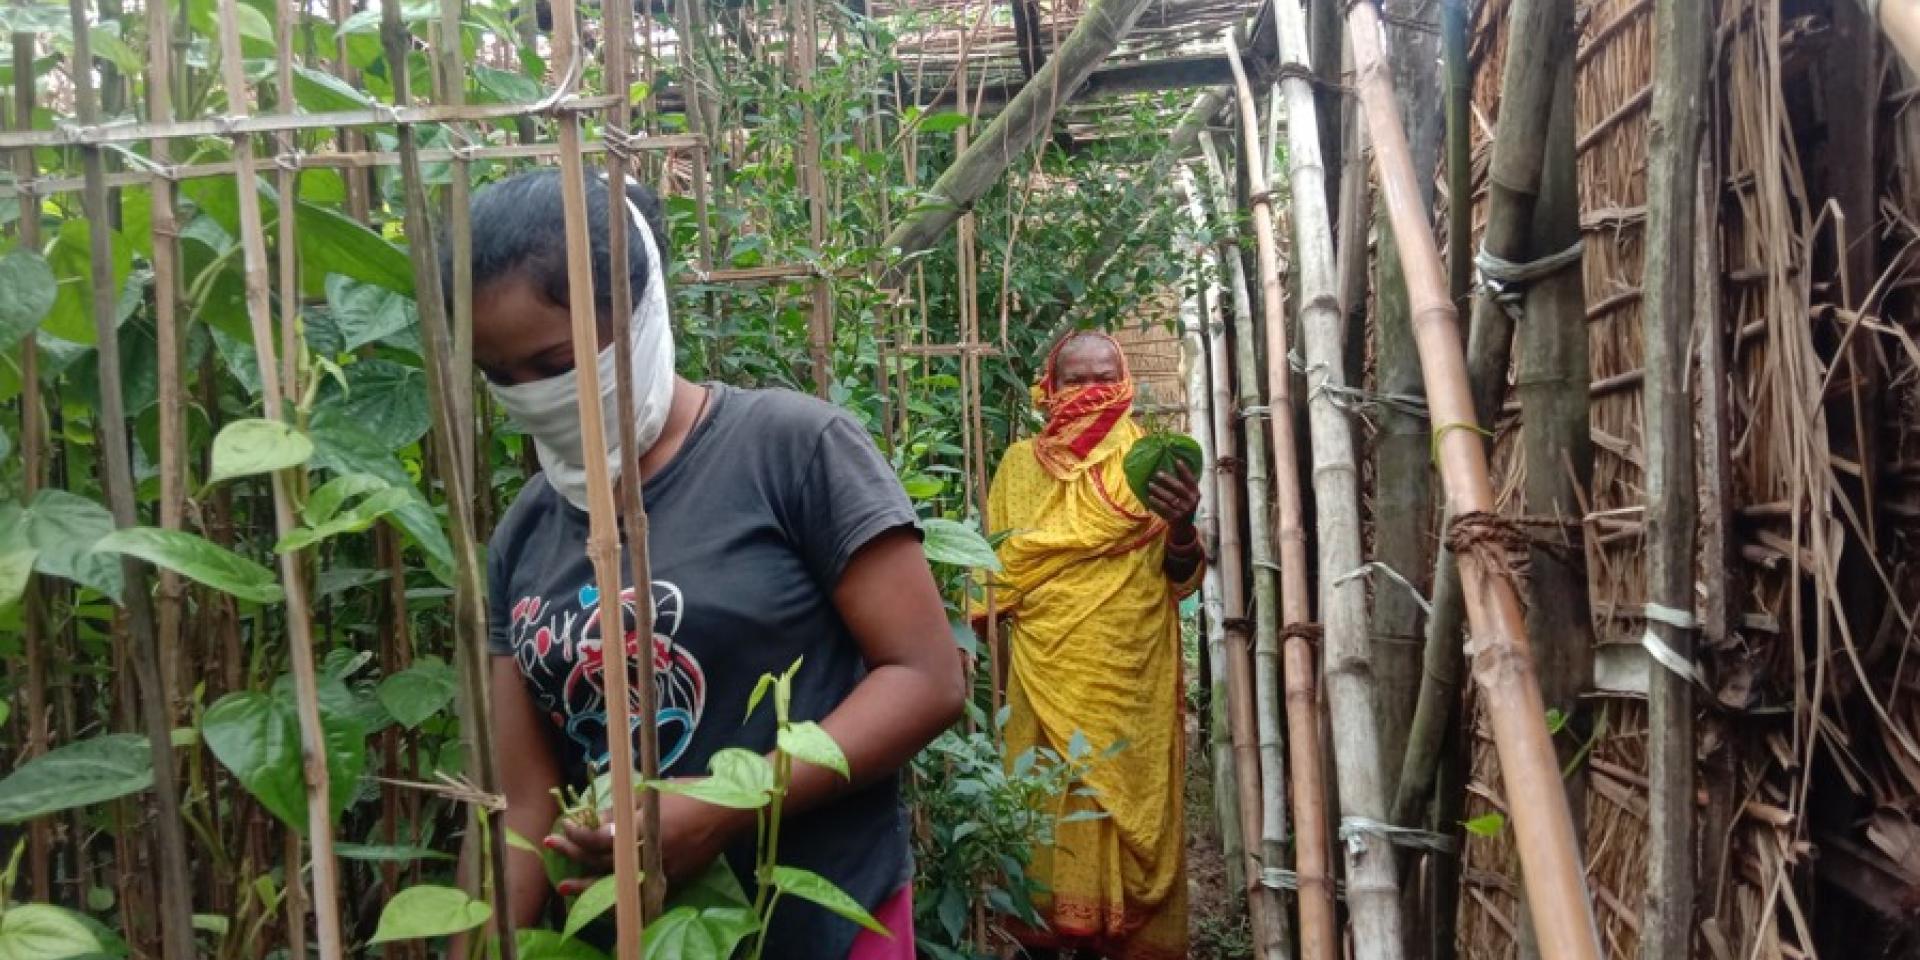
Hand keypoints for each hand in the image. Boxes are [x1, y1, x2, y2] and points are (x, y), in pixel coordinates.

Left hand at [546, 789, 749, 893]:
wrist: (728, 812)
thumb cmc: (692, 794)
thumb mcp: (652, 794)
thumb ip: (623, 811)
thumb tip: (596, 823)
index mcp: (642, 828)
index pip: (599, 839)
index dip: (577, 835)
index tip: (565, 826)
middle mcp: (649, 853)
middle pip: (602, 861)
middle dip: (573, 855)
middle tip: (552, 849)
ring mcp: (661, 870)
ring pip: (616, 884)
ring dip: (588, 885)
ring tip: (565, 888)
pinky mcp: (672, 880)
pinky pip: (637, 890)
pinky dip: (618, 893)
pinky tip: (603, 895)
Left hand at [1145, 461, 1201, 523]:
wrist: (1183, 527)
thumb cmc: (1183, 506)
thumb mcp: (1188, 496)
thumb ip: (1184, 485)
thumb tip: (1172, 466)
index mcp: (1196, 494)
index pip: (1191, 480)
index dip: (1185, 470)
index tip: (1177, 461)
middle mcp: (1192, 501)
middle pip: (1179, 488)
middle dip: (1168, 479)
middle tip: (1157, 473)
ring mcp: (1184, 510)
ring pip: (1170, 498)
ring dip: (1159, 490)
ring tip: (1150, 484)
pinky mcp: (1176, 517)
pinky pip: (1165, 507)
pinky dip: (1157, 502)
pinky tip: (1150, 497)